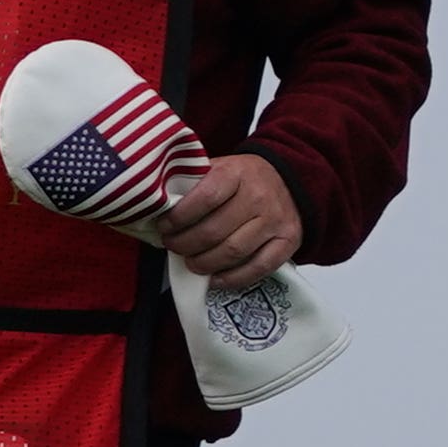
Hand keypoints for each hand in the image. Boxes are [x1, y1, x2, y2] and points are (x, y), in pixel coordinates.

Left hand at [161, 155, 304, 283]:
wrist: (287, 180)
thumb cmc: (242, 179)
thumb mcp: (217, 168)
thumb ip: (192, 185)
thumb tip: (159, 209)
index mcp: (237, 173)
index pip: (203, 199)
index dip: (178, 218)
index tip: (164, 227)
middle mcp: (260, 196)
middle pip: (214, 231)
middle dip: (185, 245)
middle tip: (173, 247)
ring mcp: (276, 220)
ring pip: (233, 252)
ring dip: (204, 264)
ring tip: (191, 262)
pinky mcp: (289, 241)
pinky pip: (258, 268)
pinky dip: (232, 278)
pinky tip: (215, 278)